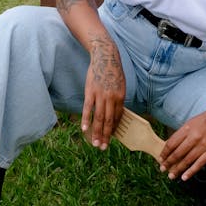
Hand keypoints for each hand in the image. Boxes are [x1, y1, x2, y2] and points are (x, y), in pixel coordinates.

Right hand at [81, 35, 125, 149]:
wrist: (105, 57)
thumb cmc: (113, 72)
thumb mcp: (121, 85)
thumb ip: (118, 99)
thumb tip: (116, 113)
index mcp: (121, 97)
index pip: (117, 117)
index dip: (114, 129)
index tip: (111, 139)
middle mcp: (111, 98)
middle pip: (108, 121)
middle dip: (106, 136)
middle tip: (103, 148)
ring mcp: (100, 95)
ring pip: (98, 118)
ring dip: (97, 132)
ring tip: (95, 143)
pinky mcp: (90, 92)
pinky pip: (87, 109)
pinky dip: (85, 120)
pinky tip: (84, 129)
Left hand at [160, 105, 205, 180]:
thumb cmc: (203, 121)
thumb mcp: (189, 123)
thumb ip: (180, 135)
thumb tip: (169, 147)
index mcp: (187, 129)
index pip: (171, 143)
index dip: (165, 153)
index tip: (161, 159)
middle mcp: (194, 138)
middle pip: (178, 153)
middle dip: (168, 163)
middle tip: (162, 169)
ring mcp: (203, 145)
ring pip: (187, 160)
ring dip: (177, 169)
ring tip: (171, 176)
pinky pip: (199, 164)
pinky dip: (191, 172)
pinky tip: (184, 177)